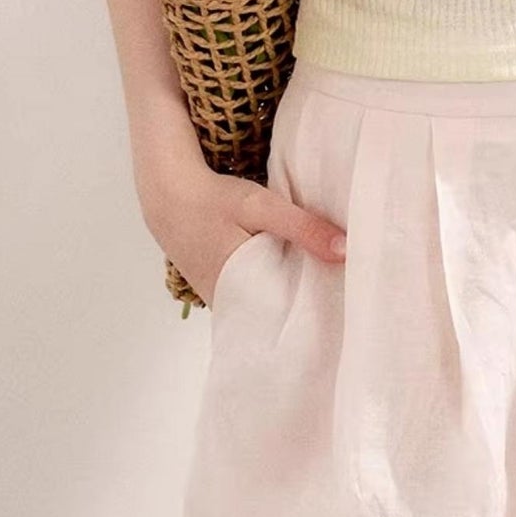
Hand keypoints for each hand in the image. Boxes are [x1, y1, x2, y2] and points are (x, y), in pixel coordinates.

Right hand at [137, 150, 347, 308]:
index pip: (283, 323)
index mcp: (239, 295)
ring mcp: (221, 299)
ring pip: (264, 306)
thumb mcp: (262, 207)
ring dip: (288, 298)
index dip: (313, 320)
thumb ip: (303, 228)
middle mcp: (228, 306)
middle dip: (305, 311)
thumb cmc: (213, 201)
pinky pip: (251, 297)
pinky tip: (294, 276)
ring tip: (327, 291)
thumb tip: (346, 252)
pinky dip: (271, 288)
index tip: (344, 316)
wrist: (169, 193)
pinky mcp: (219, 288)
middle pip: (276, 316)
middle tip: (344, 304)